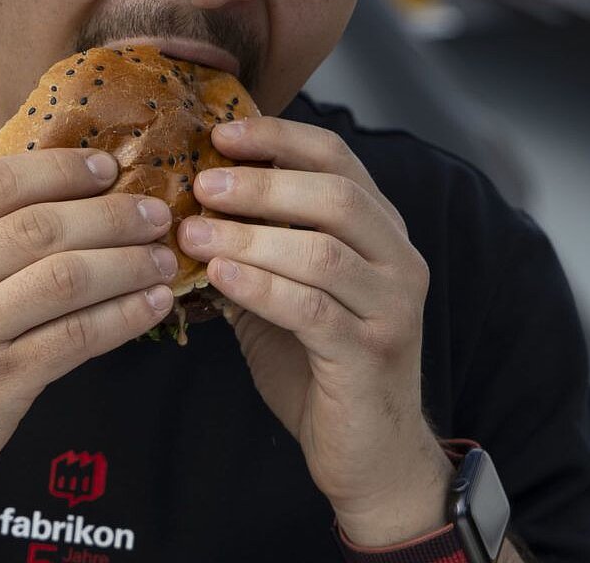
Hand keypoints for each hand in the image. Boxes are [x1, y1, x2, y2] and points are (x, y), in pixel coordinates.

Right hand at [0, 148, 175, 543]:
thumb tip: (49, 202)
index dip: (62, 168)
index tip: (108, 166)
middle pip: (42, 224)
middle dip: (112, 213)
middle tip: (155, 212)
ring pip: (68, 277)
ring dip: (129, 263)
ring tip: (162, 258)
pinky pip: (77, 336)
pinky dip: (124, 316)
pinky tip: (151, 306)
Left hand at [179, 118, 452, 544]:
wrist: (368, 454)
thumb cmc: (319, 368)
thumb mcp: (286, 293)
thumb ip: (258, 248)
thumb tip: (190, 203)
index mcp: (381, 232)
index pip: (338, 160)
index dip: (278, 138)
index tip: (220, 134)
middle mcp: (399, 261)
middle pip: (335, 197)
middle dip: (261, 183)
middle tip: (200, 185)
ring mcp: (392, 308)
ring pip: (321, 251)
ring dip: (249, 236)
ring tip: (192, 233)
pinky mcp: (372, 354)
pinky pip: (312, 308)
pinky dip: (260, 286)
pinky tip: (218, 277)